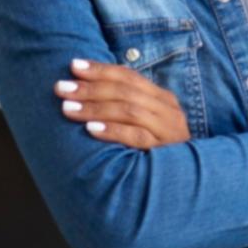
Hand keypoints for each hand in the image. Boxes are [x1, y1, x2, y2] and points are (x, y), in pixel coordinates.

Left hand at [55, 58, 190, 149]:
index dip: (101, 70)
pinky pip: (137, 137)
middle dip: (91, 87)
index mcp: (162, 98)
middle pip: (126, 90)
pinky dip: (113, 131)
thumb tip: (88, 91)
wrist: (186, 182)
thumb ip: (128, 108)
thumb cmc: (159, 152)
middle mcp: (167, 109)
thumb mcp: (149, 124)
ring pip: (129, 110)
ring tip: (67, 108)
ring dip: (95, 107)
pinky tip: (90, 129)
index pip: (129, 76)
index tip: (73, 66)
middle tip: (61, 88)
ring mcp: (168, 129)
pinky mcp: (165, 150)